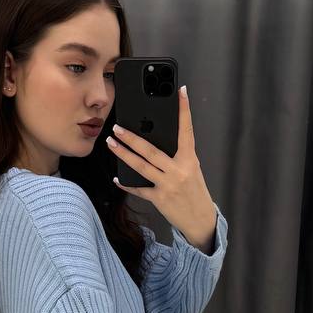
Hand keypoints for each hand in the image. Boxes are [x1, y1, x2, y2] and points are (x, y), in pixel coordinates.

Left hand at [106, 85, 216, 249]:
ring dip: (124, 154)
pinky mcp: (159, 199)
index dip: (184, 110)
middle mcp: (179, 171)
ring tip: (111, 143)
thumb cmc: (195, 192)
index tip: (181, 92)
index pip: (186, 130)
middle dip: (132, 138)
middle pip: (151, 150)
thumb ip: (178, 156)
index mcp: (190, 160)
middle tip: (117, 127)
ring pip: (141, 166)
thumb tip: (155, 142)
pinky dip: (127, 184)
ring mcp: (168, 185)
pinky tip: (117, 178)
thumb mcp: (192, 170)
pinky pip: (139, 189)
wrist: (201, 221)